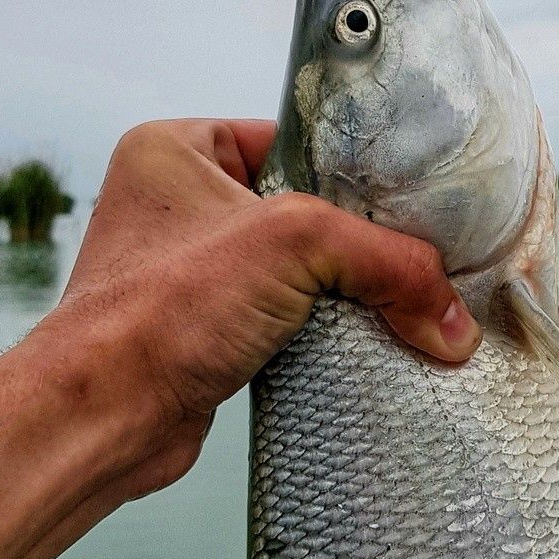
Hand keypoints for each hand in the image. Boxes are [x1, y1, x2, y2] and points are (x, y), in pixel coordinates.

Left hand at [45, 119, 481, 499]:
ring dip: (346, 294)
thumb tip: (455, 320)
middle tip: (419, 256)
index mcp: (178, 148)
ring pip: (301, 270)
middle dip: (361, 240)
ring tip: (401, 304)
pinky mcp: (208, 332)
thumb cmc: (160, 310)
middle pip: (307, 208)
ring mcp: (192, 272)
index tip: (415, 197)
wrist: (103, 418)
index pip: (295, 140)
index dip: (356, 169)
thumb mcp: (293, 245)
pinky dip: (325, 334)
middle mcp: (180, 204)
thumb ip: (388, 263)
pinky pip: (289, 319)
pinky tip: (364, 344)